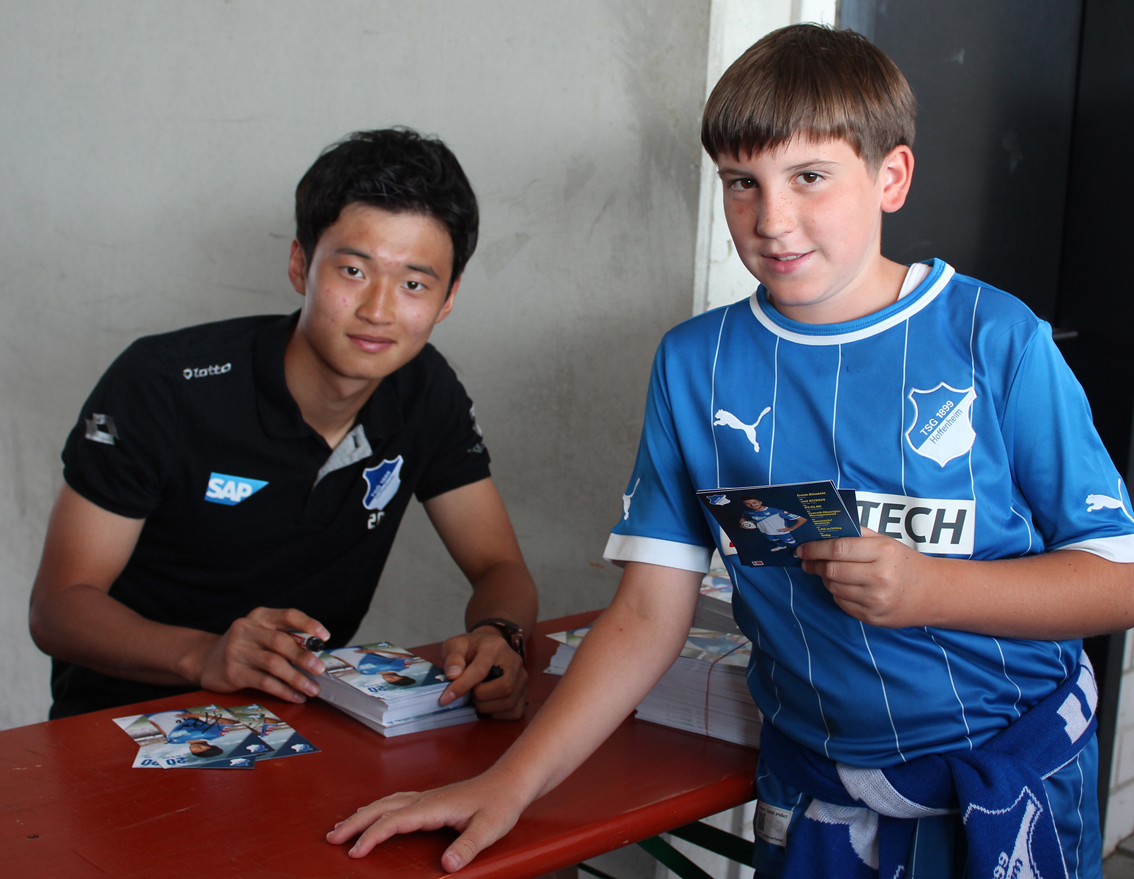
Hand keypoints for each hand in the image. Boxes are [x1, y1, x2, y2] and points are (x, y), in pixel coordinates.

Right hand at [189, 607, 330, 702]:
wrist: (206, 660)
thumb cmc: (244, 647)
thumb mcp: (260, 633)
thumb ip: (284, 637)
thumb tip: (316, 654)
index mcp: (260, 616)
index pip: (289, 615)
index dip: (309, 624)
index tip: (325, 637)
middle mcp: (247, 630)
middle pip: (281, 642)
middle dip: (304, 657)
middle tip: (320, 669)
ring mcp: (237, 650)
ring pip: (274, 664)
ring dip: (297, 678)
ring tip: (312, 689)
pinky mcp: (233, 672)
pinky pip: (264, 682)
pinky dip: (284, 690)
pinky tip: (296, 696)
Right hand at [327, 774, 525, 869]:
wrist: (510, 782)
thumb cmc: (500, 804)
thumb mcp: (489, 828)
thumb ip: (468, 846)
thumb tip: (447, 865)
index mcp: (434, 806)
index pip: (395, 820)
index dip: (373, 835)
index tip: (355, 852)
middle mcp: (426, 799)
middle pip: (382, 807)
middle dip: (355, 822)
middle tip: (332, 838)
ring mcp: (427, 798)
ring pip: (386, 803)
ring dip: (362, 814)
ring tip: (341, 827)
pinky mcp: (430, 800)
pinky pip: (395, 803)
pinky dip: (377, 810)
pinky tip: (373, 815)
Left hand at [438, 630, 526, 718]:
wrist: (488, 648)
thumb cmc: (470, 649)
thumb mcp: (455, 645)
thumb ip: (452, 658)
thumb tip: (454, 674)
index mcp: (495, 646)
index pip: (481, 670)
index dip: (462, 686)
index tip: (446, 698)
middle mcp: (515, 661)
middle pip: (505, 687)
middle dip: (481, 697)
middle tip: (469, 694)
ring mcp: (522, 677)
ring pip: (510, 702)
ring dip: (487, 707)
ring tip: (477, 698)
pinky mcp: (524, 692)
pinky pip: (514, 711)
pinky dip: (497, 713)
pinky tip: (488, 704)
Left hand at [796, 528, 937, 627]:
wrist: (932, 594)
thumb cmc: (904, 563)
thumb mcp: (886, 542)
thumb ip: (857, 534)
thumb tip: (824, 530)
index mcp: (883, 552)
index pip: (838, 549)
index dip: (814, 548)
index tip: (802, 548)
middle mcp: (880, 577)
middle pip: (832, 570)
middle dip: (815, 564)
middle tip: (807, 560)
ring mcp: (876, 600)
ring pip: (833, 587)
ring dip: (825, 578)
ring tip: (829, 571)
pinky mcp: (872, 617)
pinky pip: (841, 603)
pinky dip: (837, 593)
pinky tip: (845, 586)